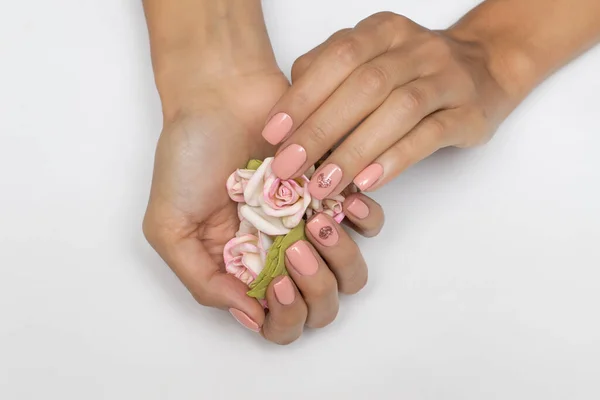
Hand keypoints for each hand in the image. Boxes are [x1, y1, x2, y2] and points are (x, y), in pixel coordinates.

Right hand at [142, 70, 384, 344]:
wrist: (218, 96)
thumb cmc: (189, 157)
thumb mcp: (169, 226)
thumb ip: (201, 279)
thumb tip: (251, 316)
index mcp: (245, 271)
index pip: (280, 324)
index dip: (285, 317)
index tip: (274, 281)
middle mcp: (282, 255)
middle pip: (322, 307)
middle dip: (316, 289)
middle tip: (296, 250)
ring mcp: (311, 225)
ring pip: (351, 274)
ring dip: (341, 258)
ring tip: (315, 221)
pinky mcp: (336, 192)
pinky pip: (371, 225)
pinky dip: (364, 220)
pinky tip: (343, 202)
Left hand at [261, 12, 517, 196]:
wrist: (485, 69)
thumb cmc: (412, 72)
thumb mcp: (369, 60)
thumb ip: (328, 77)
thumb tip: (287, 119)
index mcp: (383, 31)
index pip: (338, 57)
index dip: (303, 96)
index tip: (273, 133)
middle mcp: (416, 48)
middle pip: (364, 86)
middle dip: (320, 130)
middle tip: (289, 169)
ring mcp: (447, 78)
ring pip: (398, 110)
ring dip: (354, 151)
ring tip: (324, 185)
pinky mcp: (469, 112)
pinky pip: (430, 135)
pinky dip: (395, 159)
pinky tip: (367, 182)